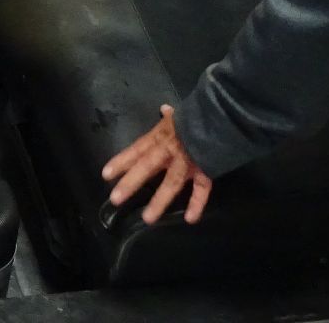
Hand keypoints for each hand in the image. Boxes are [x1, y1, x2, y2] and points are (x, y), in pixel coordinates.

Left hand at [101, 105, 213, 224]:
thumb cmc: (198, 114)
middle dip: (132, 182)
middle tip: (116, 199)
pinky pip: (202, 189)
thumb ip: (170, 115)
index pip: (137, 149)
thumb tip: (164, 108)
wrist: (222, 115)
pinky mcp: (205, 170)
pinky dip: (197, 203)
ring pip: (172, 182)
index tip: (106, 175)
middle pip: (148, 166)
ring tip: (148, 218)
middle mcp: (170, 150)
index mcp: (161, 136)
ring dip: (160, 200)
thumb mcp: (180, 112)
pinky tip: (191, 219)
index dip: (122, 161)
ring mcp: (187, 161)